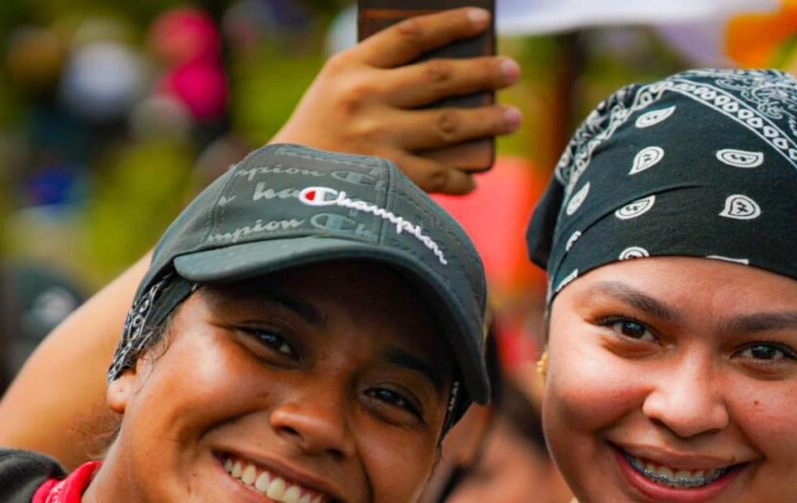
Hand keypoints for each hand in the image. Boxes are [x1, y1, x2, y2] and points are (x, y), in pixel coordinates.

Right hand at [271, 7, 521, 194]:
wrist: (283, 189)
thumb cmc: (321, 132)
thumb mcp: (336, 87)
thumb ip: (380, 72)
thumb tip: (453, 75)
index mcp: (349, 67)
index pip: (409, 34)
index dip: (450, 24)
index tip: (482, 20)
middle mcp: (364, 99)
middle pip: (439, 78)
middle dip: (483, 72)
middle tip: (512, 70)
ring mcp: (377, 140)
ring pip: (449, 125)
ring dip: (488, 121)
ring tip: (513, 117)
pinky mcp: (386, 180)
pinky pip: (439, 175)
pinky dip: (461, 177)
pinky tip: (475, 176)